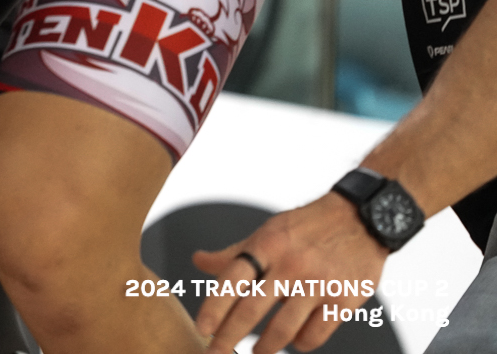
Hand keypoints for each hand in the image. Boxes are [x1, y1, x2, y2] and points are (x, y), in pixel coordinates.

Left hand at [192, 193, 390, 352]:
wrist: (361, 219)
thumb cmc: (307, 227)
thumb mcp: (267, 232)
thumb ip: (233, 253)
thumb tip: (198, 261)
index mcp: (267, 246)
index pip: (232, 279)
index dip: (215, 306)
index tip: (202, 328)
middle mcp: (290, 266)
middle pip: (252, 309)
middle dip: (230, 336)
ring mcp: (318, 284)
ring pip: (284, 329)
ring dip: (266, 346)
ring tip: (256, 352)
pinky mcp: (343, 300)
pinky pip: (315, 334)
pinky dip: (301, 343)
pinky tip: (294, 342)